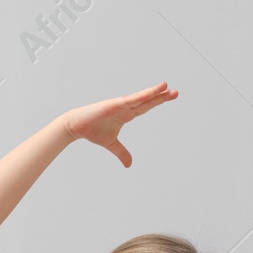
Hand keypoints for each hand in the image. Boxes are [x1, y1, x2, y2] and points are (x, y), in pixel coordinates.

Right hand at [60, 82, 178, 167]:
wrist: (76, 126)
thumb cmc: (93, 131)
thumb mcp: (111, 144)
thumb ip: (122, 153)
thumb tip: (129, 165)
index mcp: (127, 114)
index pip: (146, 106)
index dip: (158, 101)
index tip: (171, 96)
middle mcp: (126, 107)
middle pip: (147, 101)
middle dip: (161, 97)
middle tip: (176, 92)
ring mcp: (120, 105)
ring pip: (141, 98)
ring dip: (153, 92)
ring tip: (166, 86)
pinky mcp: (114, 104)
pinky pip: (130, 100)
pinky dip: (141, 96)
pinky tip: (151, 92)